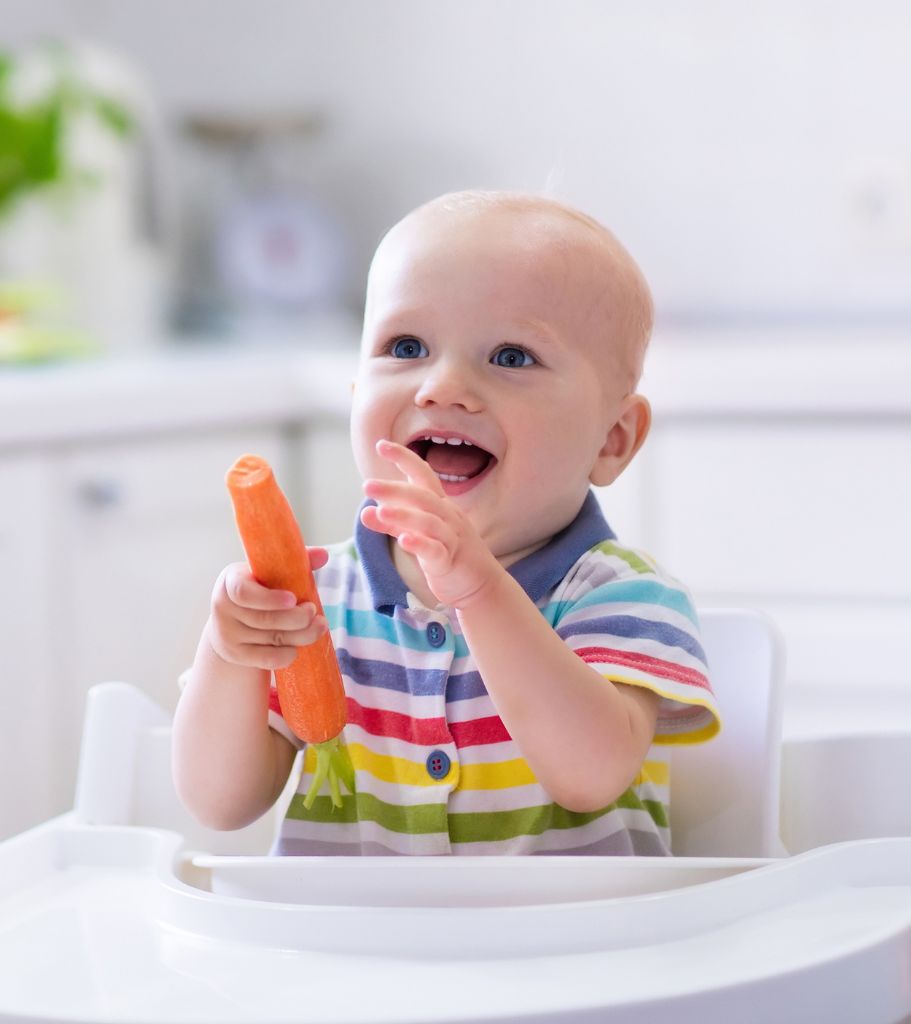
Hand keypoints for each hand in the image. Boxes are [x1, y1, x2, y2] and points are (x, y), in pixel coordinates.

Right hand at [205, 552, 329, 669]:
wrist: (231, 621)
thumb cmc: (259, 589)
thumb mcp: (270, 573)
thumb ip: (296, 562)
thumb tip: (323, 555)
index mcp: (230, 580)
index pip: (243, 592)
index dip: (269, 598)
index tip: (293, 598)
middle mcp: (223, 608)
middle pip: (264, 619)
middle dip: (296, 618)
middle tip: (314, 611)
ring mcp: (227, 634)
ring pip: (271, 639)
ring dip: (301, 635)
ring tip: (319, 626)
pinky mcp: (235, 654)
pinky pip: (267, 659)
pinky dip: (287, 654)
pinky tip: (298, 647)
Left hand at [360, 440, 500, 607]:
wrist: (481, 585)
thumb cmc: (448, 554)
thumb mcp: (418, 535)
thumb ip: (394, 524)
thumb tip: (366, 511)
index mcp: (440, 505)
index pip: (423, 475)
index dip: (404, 458)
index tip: (381, 444)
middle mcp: (448, 516)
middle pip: (422, 496)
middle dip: (394, 489)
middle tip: (367, 486)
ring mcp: (451, 538)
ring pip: (428, 522)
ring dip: (403, 516)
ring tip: (380, 512)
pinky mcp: (450, 561)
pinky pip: (435, 550)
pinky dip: (420, 544)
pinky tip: (403, 541)